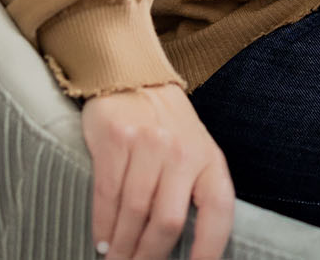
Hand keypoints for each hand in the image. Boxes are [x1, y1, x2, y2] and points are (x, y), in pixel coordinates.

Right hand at [80, 82, 234, 259]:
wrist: (134, 77)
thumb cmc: (167, 127)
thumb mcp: (194, 154)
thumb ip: (194, 193)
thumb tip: (187, 248)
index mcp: (209, 160)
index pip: (217, 214)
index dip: (209, 250)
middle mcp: (182, 152)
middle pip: (167, 222)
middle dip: (149, 257)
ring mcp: (149, 144)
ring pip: (134, 213)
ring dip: (122, 247)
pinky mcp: (116, 140)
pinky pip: (107, 195)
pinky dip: (103, 226)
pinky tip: (102, 240)